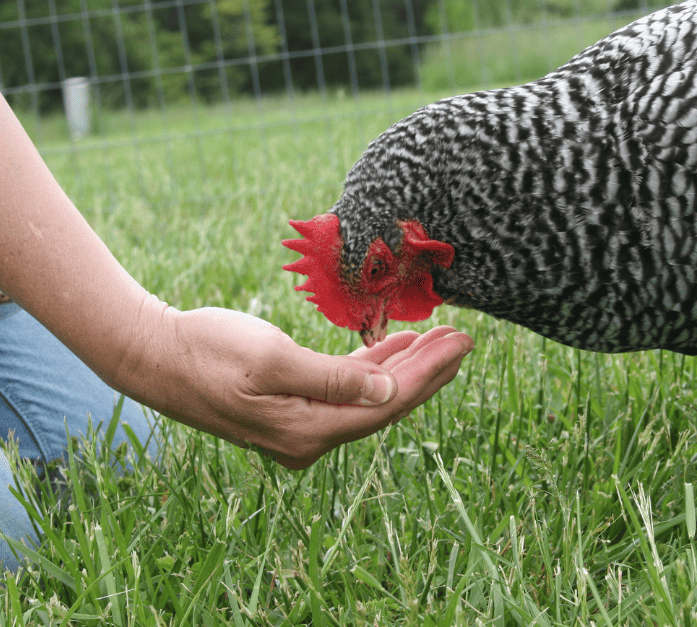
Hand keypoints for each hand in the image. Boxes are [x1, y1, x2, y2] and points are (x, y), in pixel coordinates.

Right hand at [132, 306, 472, 468]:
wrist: (152, 355)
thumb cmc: (206, 350)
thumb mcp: (270, 358)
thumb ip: (332, 379)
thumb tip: (388, 392)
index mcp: (308, 430)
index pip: (387, 403)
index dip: (429, 373)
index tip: (463, 344)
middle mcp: (310, 437)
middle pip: (386, 404)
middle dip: (427, 371)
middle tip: (464, 340)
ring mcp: (301, 425)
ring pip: (369, 397)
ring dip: (404, 366)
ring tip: (439, 339)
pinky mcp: (293, 407)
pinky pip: (345, 390)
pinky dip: (372, 368)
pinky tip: (393, 346)